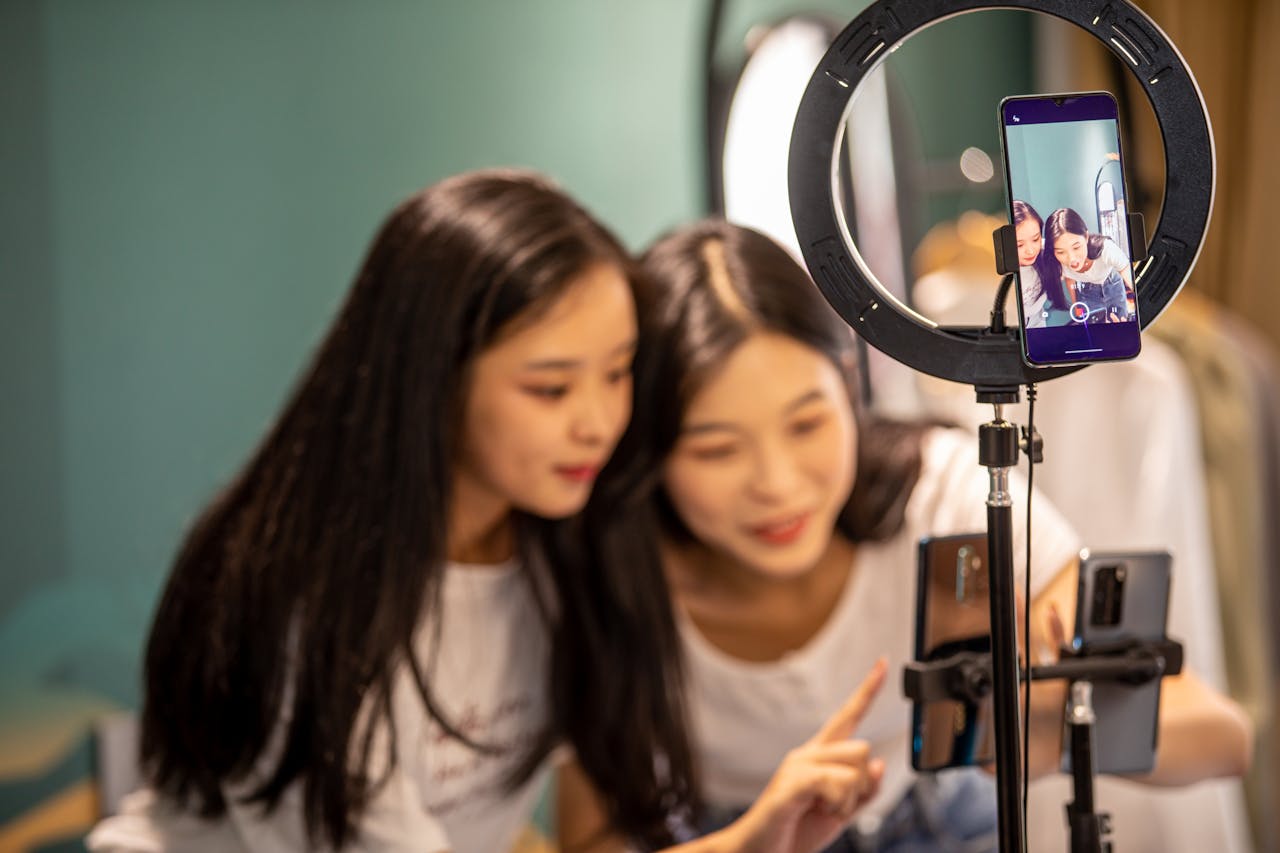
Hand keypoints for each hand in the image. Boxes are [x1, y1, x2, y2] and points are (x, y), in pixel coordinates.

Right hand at [726, 659, 886, 852]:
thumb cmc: (793, 831)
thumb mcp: (839, 813)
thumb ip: (861, 791)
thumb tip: (878, 763)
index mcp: (819, 757)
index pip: (848, 716)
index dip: (867, 689)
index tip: (882, 662)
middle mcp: (807, 754)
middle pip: (862, 749)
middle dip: (860, 786)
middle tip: (834, 807)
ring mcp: (797, 765)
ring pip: (854, 768)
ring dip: (847, 799)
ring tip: (821, 810)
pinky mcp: (791, 782)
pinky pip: (835, 783)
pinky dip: (836, 803)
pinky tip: (815, 809)